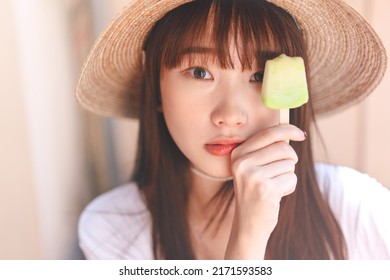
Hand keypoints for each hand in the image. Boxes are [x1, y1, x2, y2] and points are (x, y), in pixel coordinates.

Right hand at [225, 124, 305, 258]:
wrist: (248, 224)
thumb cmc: (255, 192)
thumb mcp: (252, 167)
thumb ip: (267, 149)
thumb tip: (291, 132)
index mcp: (238, 153)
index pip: (269, 133)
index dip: (289, 130)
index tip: (301, 134)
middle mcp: (242, 163)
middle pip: (283, 147)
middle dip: (291, 158)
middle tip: (284, 170)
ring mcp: (253, 176)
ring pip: (289, 164)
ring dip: (288, 175)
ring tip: (274, 185)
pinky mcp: (266, 190)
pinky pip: (291, 178)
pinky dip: (289, 187)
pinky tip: (276, 195)